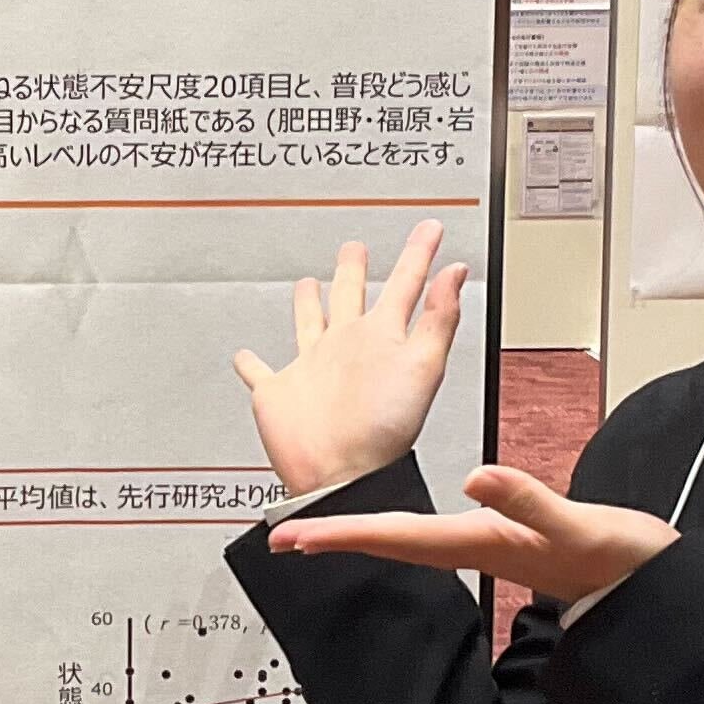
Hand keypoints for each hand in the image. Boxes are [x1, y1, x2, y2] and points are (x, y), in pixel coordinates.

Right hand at [232, 222, 467, 498]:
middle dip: (353, 270)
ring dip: (307, 304)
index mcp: (381, 338)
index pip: (406, 285)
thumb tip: (457, 273)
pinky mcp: (279, 393)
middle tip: (354, 248)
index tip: (430, 229)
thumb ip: (440, 317)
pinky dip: (251, 365)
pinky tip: (246, 356)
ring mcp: (312, 369)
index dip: (419, 255)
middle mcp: (347, 348)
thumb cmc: (384, 431)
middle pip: (350, 297)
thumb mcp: (423, 365)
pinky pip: (261, 373)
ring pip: (308, 325)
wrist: (341, 474)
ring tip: (308, 284)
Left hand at [269, 461, 675, 607]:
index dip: (340, 534)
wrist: (642, 582)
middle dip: (330, 537)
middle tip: (279, 537)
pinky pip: (423, 533)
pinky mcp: (489, 539)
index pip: (392, 535)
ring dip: (355, 533)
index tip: (293, 536)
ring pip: (399, 538)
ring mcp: (475, 546)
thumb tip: (477, 477)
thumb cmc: (612, 557)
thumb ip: (526, 501)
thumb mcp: (573, 524)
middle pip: (383, 540)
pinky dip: (389, 525)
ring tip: (313, 530)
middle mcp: (466, 547)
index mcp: (475, 542)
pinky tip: (378, 521)